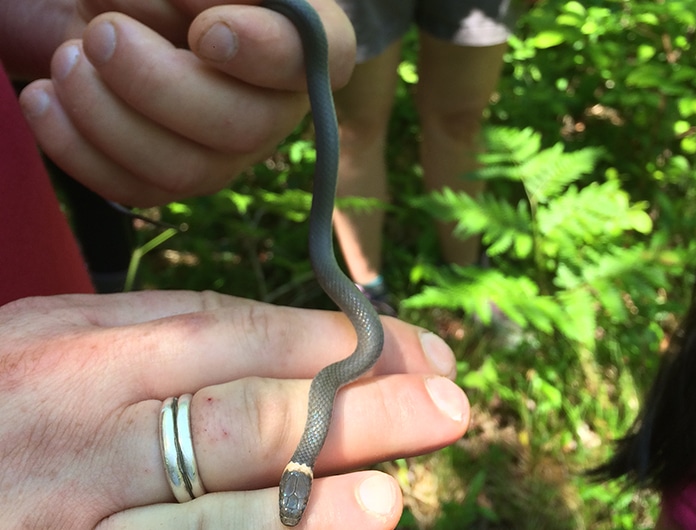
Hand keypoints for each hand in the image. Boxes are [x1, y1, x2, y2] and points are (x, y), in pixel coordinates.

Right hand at [0, 291, 467, 528]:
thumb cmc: (1, 399)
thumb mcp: (53, 338)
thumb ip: (161, 333)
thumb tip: (297, 342)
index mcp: (82, 357)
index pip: (234, 336)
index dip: (334, 342)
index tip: (414, 347)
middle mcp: (81, 441)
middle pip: (242, 418)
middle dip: (355, 411)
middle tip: (446, 403)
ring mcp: (72, 524)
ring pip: (206, 515)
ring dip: (307, 506)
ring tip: (392, 498)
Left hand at [18, 1, 354, 205]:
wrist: (113, 8)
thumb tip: (203, 12)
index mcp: (295, 37)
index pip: (324, 56)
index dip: (266, 54)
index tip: (206, 32)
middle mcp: (272, 102)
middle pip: (245, 127)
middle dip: (160, 87)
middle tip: (103, 33)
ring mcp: (225, 149)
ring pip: (188, 171)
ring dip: (109, 119)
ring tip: (66, 59)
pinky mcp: (173, 175)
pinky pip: (135, 188)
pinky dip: (76, 148)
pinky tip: (44, 97)